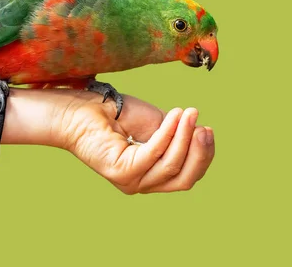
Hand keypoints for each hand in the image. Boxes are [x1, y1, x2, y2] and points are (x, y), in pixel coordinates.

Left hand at [1, 88, 215, 193]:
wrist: (84, 108)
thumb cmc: (118, 114)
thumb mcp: (158, 125)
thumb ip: (178, 136)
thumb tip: (201, 136)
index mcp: (153, 176)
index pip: (188, 177)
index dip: (203, 156)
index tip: (208, 129)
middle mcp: (142, 184)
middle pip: (184, 179)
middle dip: (200, 153)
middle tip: (204, 126)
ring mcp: (130, 182)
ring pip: (171, 166)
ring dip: (185, 137)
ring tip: (188, 113)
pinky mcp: (120, 172)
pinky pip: (153, 154)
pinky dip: (168, 134)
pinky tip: (175, 116)